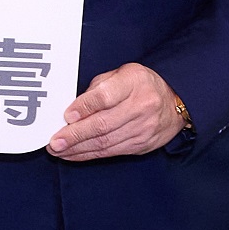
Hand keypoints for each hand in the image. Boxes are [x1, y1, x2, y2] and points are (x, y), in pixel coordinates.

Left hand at [48, 62, 187, 162]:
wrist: (174, 101)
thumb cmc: (141, 84)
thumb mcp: (121, 74)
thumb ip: (98, 88)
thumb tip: (73, 108)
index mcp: (133, 82)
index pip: (106, 96)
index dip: (84, 107)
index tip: (66, 115)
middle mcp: (140, 106)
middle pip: (103, 124)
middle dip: (75, 135)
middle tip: (54, 141)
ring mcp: (142, 128)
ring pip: (105, 143)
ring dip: (78, 149)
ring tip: (58, 151)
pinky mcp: (141, 145)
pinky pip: (111, 153)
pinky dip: (90, 155)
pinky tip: (75, 155)